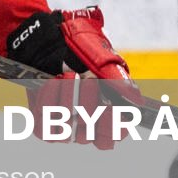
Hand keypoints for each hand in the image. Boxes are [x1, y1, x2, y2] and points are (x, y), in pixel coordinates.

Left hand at [7, 7, 136, 148]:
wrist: (52, 38)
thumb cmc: (82, 50)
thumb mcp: (102, 60)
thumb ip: (118, 80)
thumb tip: (136, 99)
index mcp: (103, 114)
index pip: (108, 139)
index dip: (111, 129)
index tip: (111, 108)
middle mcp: (82, 123)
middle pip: (87, 136)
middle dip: (88, 105)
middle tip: (90, 81)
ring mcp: (61, 123)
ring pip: (64, 132)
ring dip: (67, 101)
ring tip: (69, 75)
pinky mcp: (41, 118)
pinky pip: (42, 125)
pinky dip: (47, 101)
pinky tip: (52, 81)